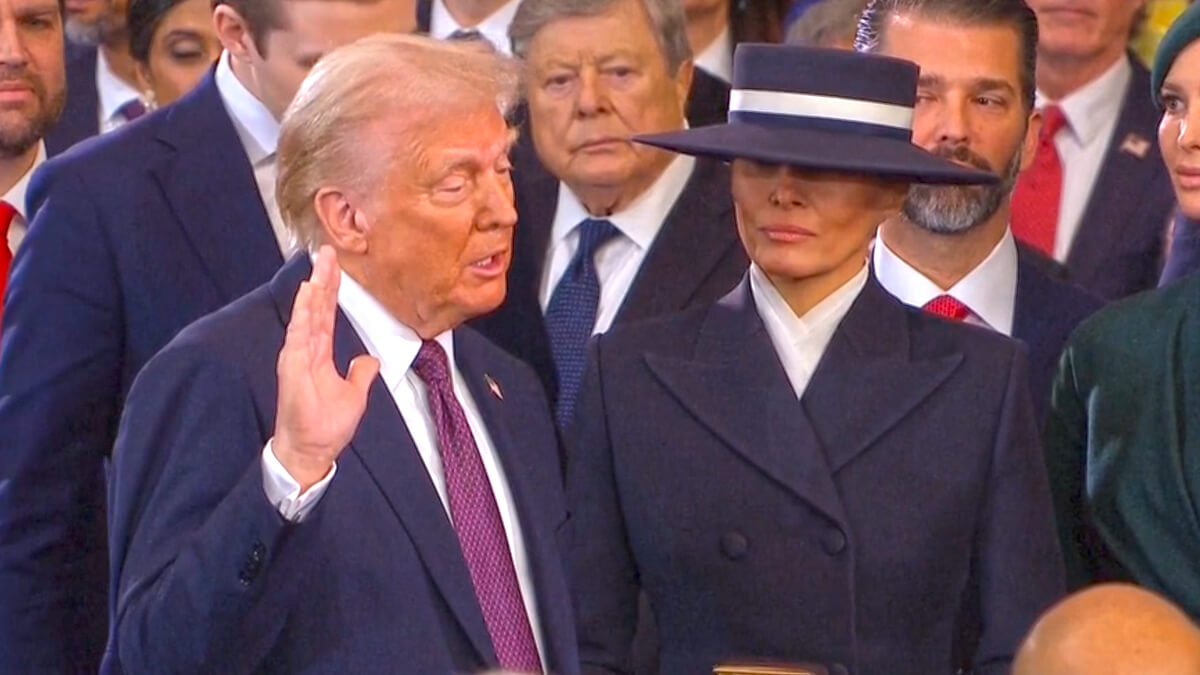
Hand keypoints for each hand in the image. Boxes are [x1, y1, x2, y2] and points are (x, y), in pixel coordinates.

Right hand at [273, 246, 379, 489]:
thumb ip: (360, 373)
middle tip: (327, 251)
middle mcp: (307, 350)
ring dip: (315, 287)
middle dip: (323, 279)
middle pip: (316, 307)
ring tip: (321, 261)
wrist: (311, 451)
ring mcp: (298, 355)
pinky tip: (309, 290)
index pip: (326, 315)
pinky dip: (305, 310)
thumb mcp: (354, 395)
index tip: (335, 267)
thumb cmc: (326, 427)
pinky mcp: (293, 364)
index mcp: (320, 355)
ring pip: (308, 313)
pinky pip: (300, 331)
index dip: (331, 291)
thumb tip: (369, 360)